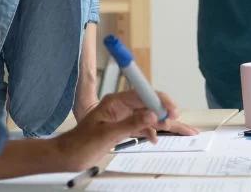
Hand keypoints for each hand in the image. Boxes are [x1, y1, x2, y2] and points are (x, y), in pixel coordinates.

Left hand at [49, 91, 196, 170]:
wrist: (67, 156)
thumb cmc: (80, 144)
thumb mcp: (106, 135)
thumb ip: (130, 124)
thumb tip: (152, 115)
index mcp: (115, 102)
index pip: (143, 94)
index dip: (160, 101)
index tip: (172, 110)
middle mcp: (121, 107)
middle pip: (150, 105)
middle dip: (167, 113)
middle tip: (181, 122)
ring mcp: (123, 117)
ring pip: (149, 117)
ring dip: (164, 124)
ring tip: (182, 131)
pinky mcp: (122, 127)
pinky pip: (143, 126)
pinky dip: (152, 132)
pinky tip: (157, 138)